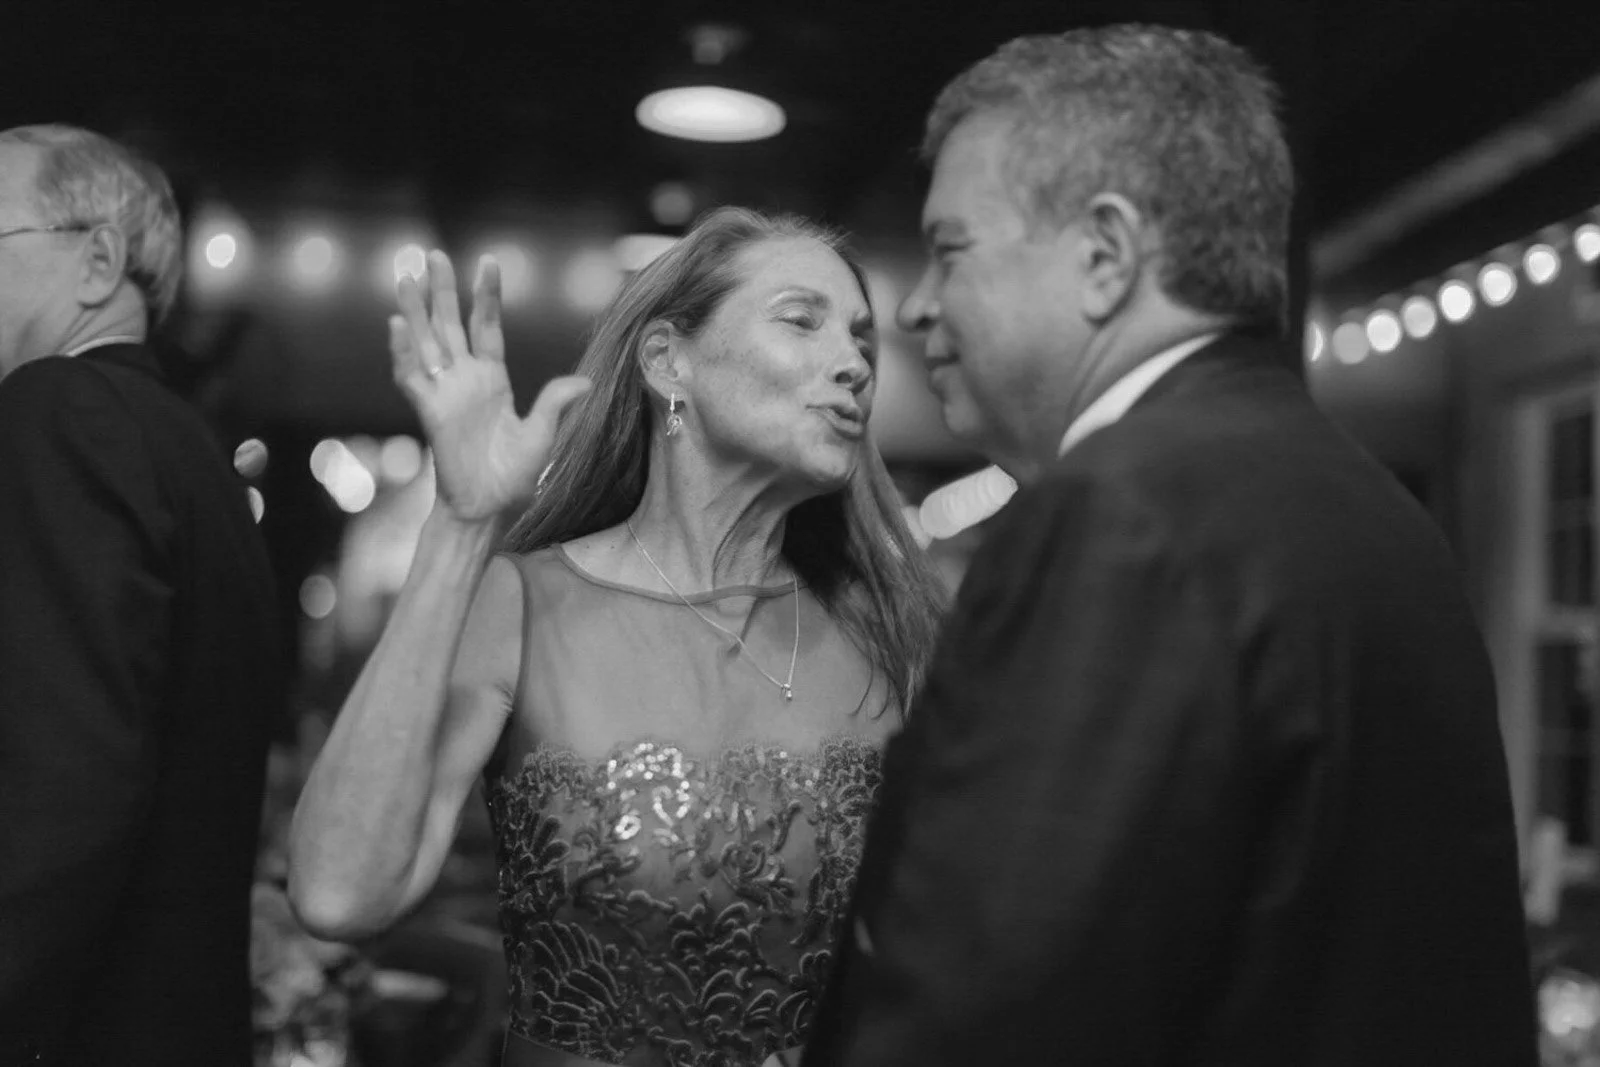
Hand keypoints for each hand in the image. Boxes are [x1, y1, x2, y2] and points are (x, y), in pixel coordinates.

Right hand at [390, 250, 590, 522]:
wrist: (488, 507)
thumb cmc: (514, 476)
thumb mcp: (542, 436)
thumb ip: (556, 405)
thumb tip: (586, 382)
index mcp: (492, 380)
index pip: (486, 327)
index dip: (485, 296)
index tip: (488, 262)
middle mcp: (464, 380)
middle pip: (449, 325)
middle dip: (441, 290)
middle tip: (432, 254)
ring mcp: (444, 393)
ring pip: (425, 343)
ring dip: (414, 311)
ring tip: (405, 277)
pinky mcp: (428, 412)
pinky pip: (411, 377)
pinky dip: (403, 351)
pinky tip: (398, 325)